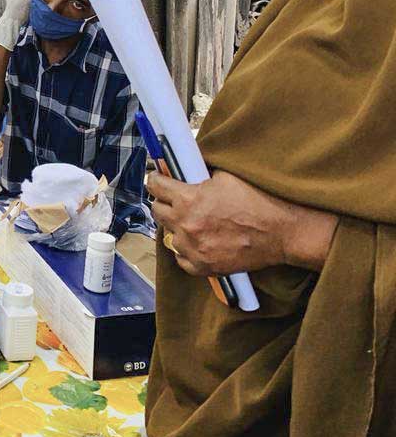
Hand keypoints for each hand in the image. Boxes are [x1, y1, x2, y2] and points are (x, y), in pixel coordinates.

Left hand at [147, 169, 335, 276]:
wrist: (282, 231)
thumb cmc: (257, 202)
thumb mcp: (224, 176)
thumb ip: (198, 175)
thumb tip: (183, 170)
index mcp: (188, 199)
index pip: (155, 186)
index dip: (157, 180)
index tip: (159, 181)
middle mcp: (186, 225)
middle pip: (157, 211)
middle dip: (165, 203)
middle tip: (176, 200)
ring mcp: (194, 248)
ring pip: (169, 236)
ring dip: (177, 227)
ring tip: (192, 222)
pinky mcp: (205, 267)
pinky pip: (181, 259)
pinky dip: (186, 251)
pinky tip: (197, 242)